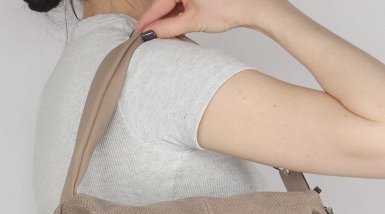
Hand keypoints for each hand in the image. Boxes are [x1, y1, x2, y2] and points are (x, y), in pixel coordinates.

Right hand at [131, 0, 283, 37]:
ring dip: (166, 20)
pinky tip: (172, 27)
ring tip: (159, 36)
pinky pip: (180, 4)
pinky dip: (176, 16)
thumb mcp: (193, 21)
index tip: (136, 35)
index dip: (146, 22)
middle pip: (163, 5)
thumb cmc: (227, 8)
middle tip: (144, 38)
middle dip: (155, 21)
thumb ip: (169, 28)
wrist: (249, 6)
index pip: (157, 6)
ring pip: (171, 5)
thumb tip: (152, 34)